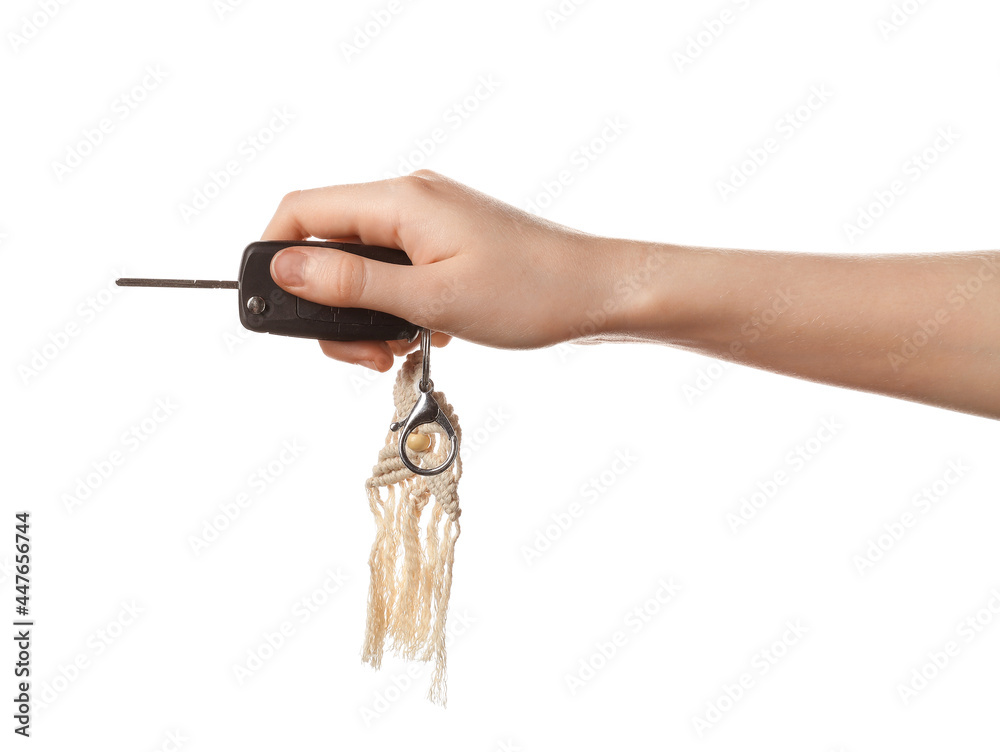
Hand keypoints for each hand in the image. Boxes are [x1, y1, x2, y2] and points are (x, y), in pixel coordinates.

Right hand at [262, 170, 633, 370]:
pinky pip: (397, 272)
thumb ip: (351, 286)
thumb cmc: (530, 293)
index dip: (276, 257)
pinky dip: (398, 308)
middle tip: (364, 353)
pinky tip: (428, 334)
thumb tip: (283, 271)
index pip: (303, 210)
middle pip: (330, 243)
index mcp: (400, 201)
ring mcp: (430, 221)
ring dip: (367, 314)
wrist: (599, 293)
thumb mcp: (431, 298)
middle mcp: (410, 200)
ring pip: (363, 265)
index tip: (280, 311)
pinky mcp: (447, 242)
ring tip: (400, 348)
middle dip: (332, 304)